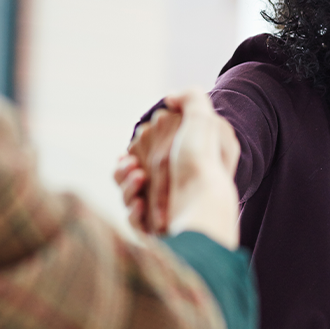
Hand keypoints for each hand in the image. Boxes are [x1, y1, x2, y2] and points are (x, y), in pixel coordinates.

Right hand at [119, 89, 240, 248]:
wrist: (203, 206)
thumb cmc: (202, 162)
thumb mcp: (203, 120)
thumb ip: (190, 98)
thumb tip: (171, 97)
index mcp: (182, 164)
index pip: (148, 154)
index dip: (137, 149)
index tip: (135, 145)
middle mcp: (173, 187)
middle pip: (132, 174)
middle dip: (125, 168)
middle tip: (132, 165)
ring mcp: (164, 210)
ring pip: (128, 196)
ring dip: (126, 185)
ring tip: (139, 178)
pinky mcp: (156, 230)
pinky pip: (134, 220)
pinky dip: (133, 210)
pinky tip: (141, 203)